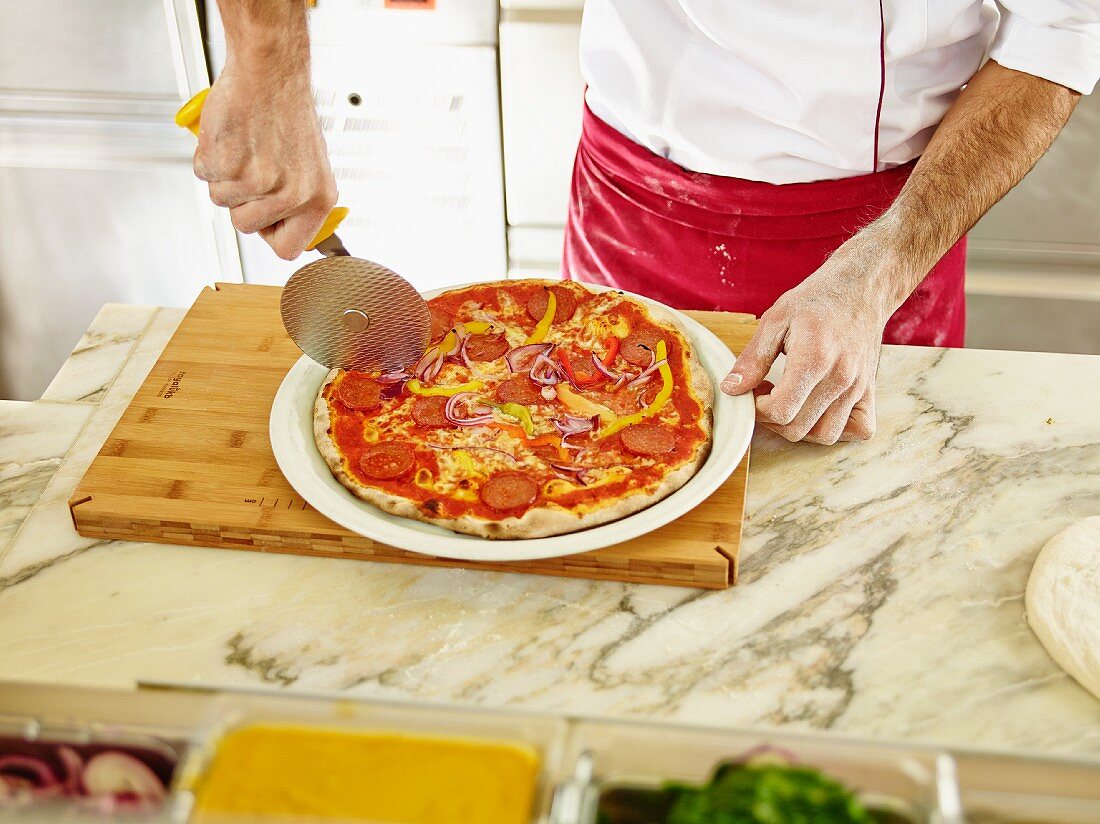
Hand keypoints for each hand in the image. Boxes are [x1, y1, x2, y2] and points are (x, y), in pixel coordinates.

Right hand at [193, 64, 337, 259]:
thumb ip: (297, 200)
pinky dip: (208, 156)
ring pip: (222, 201)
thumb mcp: (309, 165)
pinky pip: (204, 176)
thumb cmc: (285, 110)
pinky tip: (230, 136)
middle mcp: (294, 194)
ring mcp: (261, 182)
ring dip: (223, 176)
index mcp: (319, 198)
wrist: (270, 71)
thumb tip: (285, 230)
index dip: (269, 232)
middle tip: (252, 165)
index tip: (264, 217)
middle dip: (240, 200)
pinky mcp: (230, 164)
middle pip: (246, 227)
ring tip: (244, 146)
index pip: (288, 249)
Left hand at [720, 249, 886, 444]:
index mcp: (814, 359)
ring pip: (825, 435)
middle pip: (799, 428)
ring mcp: (858, 387)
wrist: (860, 288)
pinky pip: (860, 429)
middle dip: (773, 419)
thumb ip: (752, 358)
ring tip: (790, 401)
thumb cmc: (816, 300)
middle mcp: (841, 378)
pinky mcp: (870, 390)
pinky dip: (838, 429)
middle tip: (767, 394)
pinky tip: (820, 410)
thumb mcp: (775, 320)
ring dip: (800, 427)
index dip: (758, 409)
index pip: (781, 411)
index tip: (754, 391)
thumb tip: (731, 389)